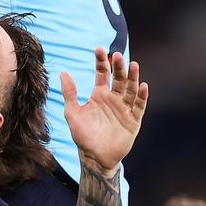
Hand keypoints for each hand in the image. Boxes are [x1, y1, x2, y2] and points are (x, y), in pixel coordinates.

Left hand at [61, 48, 147, 171]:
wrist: (94, 157)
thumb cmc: (82, 135)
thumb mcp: (72, 113)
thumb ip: (69, 93)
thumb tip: (63, 72)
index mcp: (99, 95)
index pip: (102, 73)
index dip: (101, 61)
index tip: (99, 49)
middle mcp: (113, 99)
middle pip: (118, 79)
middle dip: (119, 67)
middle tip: (118, 56)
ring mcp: (124, 109)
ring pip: (131, 89)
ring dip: (133, 77)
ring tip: (134, 64)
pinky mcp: (133, 120)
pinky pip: (139, 106)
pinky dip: (141, 96)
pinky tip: (143, 86)